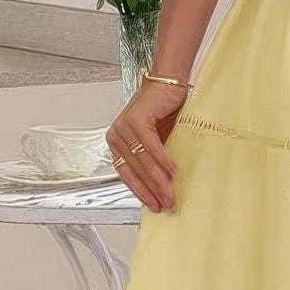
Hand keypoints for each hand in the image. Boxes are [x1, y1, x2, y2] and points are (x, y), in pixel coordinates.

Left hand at [107, 80, 190, 211]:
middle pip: (135, 170)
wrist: (167, 83)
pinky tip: (173, 171)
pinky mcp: (136, 120)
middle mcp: (116, 136)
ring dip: (159, 180)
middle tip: (167, 204)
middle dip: (152, 191)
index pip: (127, 174)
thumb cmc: (163, 112)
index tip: (154, 206)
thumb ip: (152, 160)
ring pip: (143, 161)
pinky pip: (150, 146)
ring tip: (171, 194)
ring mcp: (124, 127)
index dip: (142, 192)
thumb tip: (162, 188)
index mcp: (117, 144)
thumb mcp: (156, 140)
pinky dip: (163, 160)